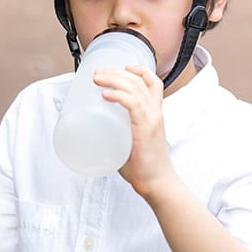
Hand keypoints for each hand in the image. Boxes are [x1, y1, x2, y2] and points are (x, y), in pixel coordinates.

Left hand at [93, 65, 178, 199]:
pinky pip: (133, 104)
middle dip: (116, 72)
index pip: (154, 83)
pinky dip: (118, 95)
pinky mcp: (146, 128)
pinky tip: (106, 94)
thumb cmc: (143, 167)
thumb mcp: (131, 143)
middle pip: (138, 81)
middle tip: (98, 73)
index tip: (123, 67)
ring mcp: (152, 119)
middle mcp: (155, 112)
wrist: (157, 184)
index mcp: (155, 114)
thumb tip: (93, 133)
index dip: (140, 70)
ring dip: (113, 79)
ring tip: (97, 79)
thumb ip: (117, 134)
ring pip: (134, 88)